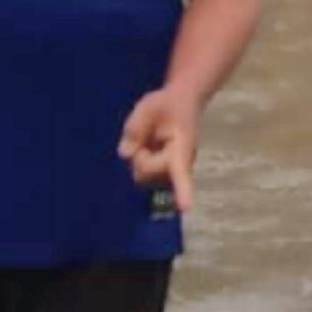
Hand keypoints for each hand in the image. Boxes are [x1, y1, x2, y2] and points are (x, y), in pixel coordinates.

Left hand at [119, 86, 198, 213]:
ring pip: (142, 176)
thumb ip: (136, 127)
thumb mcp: (148, 106)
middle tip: (144, 135)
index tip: (186, 209)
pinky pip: (142, 173)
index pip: (181, 172)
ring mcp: (171, 171)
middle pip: (147, 173)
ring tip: (148, 140)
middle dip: (139, 157)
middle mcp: (179, 165)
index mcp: (182, 149)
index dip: (184, 191)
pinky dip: (139, 161)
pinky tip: (148, 146)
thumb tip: (125, 154)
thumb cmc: (168, 104)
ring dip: (138, 160)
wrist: (182, 103)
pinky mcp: (162, 173)